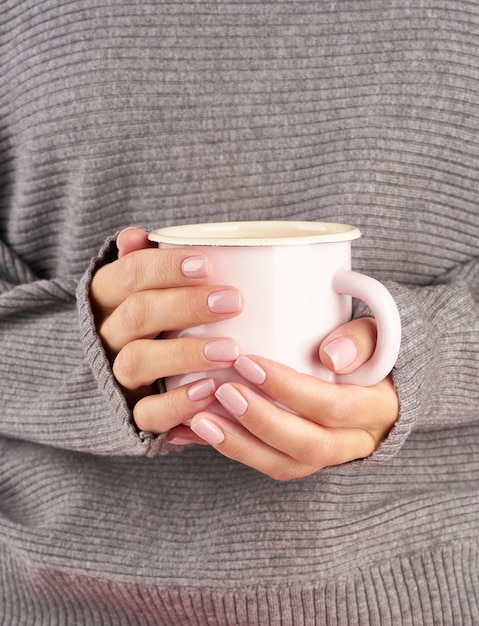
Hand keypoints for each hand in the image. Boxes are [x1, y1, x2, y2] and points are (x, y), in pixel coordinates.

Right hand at [89, 227, 243, 429]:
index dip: (164, 268)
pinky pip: (147, 413)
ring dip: (185, 353)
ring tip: (230, 349)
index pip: (128, 275)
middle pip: (137, 314)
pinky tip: (210, 391)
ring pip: (138, 361)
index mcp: (108, 297)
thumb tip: (135, 236)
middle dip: (186, 305)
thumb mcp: (146, 288)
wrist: (127, 377)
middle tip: (234, 300)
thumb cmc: (154, 319)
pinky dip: (178, 403)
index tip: (206, 264)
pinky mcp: (130, 411)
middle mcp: (107, 334)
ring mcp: (117, 375)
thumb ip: (147, 262)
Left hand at [168, 318, 398, 479]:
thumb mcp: (375, 334)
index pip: (332, 406)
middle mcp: (356, 442)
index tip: (247, 362)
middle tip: (221, 392)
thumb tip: (330, 357)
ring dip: (240, 445)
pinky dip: (233, 450)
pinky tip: (200, 433)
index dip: (289, 389)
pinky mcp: (303, 460)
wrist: (375, 384)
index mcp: (377, 408)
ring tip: (199, 421)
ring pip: (285, 465)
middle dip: (260, 421)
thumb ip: (360, 339)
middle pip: (309, 446)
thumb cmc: (367, 351)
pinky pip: (269, 464)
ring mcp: (329, 457)